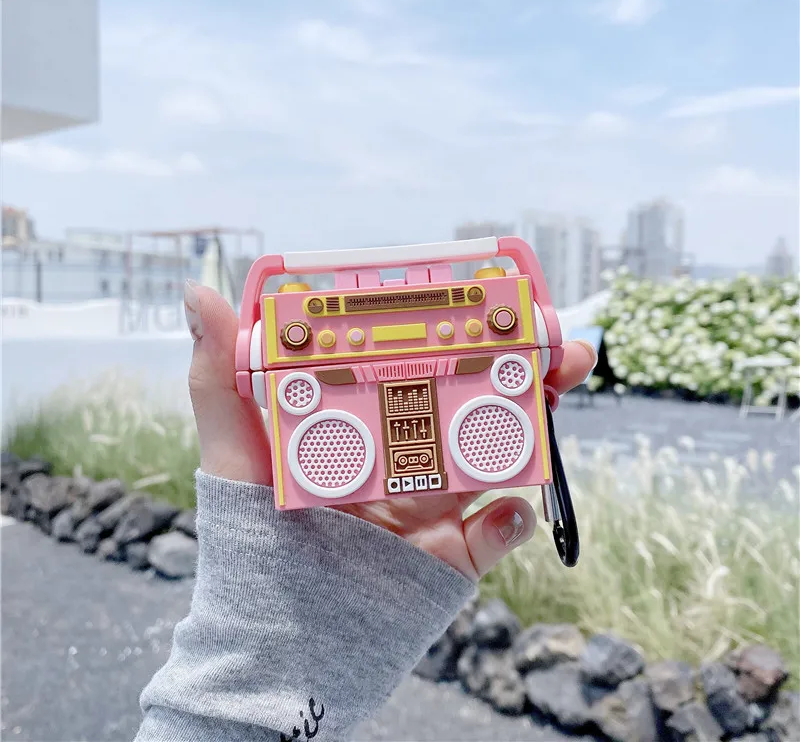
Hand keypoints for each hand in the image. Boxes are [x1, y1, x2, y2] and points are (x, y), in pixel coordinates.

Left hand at [185, 281, 595, 581]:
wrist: (275, 636)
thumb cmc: (250, 531)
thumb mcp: (233, 448)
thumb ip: (219, 376)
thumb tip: (200, 292)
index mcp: (369, 418)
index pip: (422, 362)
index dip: (458, 327)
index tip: (483, 296)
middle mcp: (410, 452)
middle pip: (478, 399)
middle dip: (521, 365)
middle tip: (551, 339)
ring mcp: (436, 502)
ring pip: (500, 454)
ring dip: (534, 423)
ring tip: (552, 392)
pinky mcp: (452, 555)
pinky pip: (495, 536)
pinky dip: (510, 522)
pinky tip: (510, 508)